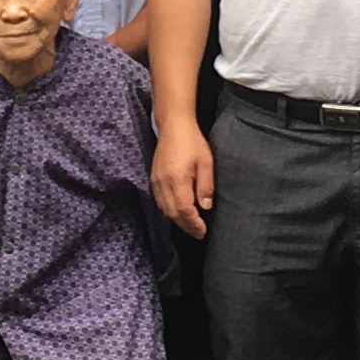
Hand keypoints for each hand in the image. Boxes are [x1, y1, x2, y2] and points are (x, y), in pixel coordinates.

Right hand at [152, 117, 215, 237]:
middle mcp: (163, 183)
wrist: (174, 126)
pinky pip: (159, 201)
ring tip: (190, 225)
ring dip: (177, 220)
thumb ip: (206, 186)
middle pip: (172, 213)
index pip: (184, 210)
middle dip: (186, 226)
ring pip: (164, 209)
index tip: (203, 231)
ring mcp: (156, 181)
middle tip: (198, 233)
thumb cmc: (193, 142)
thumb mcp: (206, 162)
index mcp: (178, 180)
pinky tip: (178, 212)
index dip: (194, 224)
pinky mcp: (153, 178)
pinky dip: (169, 210)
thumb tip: (205, 207)